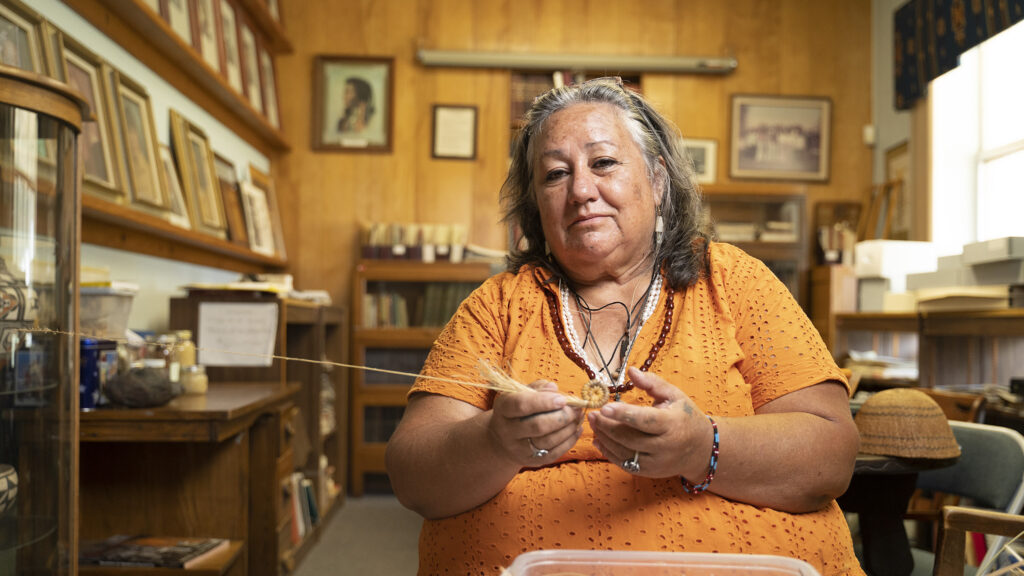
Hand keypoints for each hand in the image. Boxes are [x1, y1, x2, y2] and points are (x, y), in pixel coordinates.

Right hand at [489, 381, 583, 466]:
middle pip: (537, 425)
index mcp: (503, 409)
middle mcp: (507, 431)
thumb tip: (553, 388)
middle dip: (562, 416)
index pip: (521, 405)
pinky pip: (554, 453)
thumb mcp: (520, 394)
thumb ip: (537, 388)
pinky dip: (569, 441)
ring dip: (568, 429)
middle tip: (576, 409)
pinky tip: (576, 429)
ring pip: (547, 441)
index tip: (562, 399)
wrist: (503, 440)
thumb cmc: (516, 411)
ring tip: (578, 418)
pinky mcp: (531, 461)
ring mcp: (519, 448)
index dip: (544, 401)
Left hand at [588, 367, 712, 478]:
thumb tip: (630, 371)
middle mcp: (665, 447)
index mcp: (672, 424)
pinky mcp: (648, 472)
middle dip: (607, 426)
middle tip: (592, 414)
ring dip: (604, 438)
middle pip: (629, 438)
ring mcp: (656, 463)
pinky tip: (599, 439)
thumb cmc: (685, 416)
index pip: (645, 420)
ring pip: (624, 452)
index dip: (624, 414)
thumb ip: (652, 382)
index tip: (604, 408)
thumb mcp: (674, 395)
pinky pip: (624, 463)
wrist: (700, 449)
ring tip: (593, 424)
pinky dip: (608, 452)